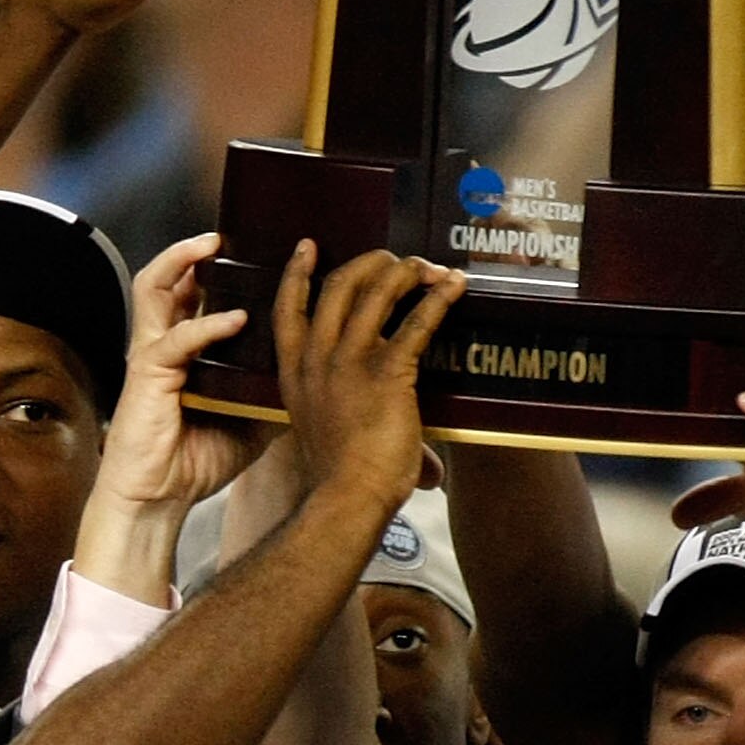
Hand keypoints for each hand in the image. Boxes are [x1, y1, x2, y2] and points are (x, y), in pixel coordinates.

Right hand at [71, 235, 260, 602]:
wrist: (158, 501)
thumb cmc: (196, 461)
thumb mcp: (251, 419)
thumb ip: (275, 390)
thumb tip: (324, 377)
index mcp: (185, 349)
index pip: (195, 293)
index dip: (217, 268)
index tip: (254, 248)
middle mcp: (164, 343)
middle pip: (168, 277)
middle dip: (193, 249)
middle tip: (229, 233)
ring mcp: (152, 356)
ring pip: (154, 289)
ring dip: (181, 262)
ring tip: (212, 246)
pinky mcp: (147, 377)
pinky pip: (175, 339)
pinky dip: (206, 325)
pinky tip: (236, 319)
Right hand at [274, 243, 464, 526]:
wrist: (347, 498)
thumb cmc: (340, 478)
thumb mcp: (327, 434)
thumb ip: (358, 424)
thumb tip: (431, 470)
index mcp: (295, 372)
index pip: (288, 309)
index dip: (297, 273)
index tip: (307, 246)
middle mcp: (317, 358)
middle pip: (338, 286)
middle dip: (369, 263)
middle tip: (392, 259)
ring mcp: (349, 362)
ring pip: (376, 293)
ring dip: (405, 272)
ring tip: (427, 268)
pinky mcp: (386, 372)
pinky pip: (416, 322)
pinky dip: (438, 299)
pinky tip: (455, 287)